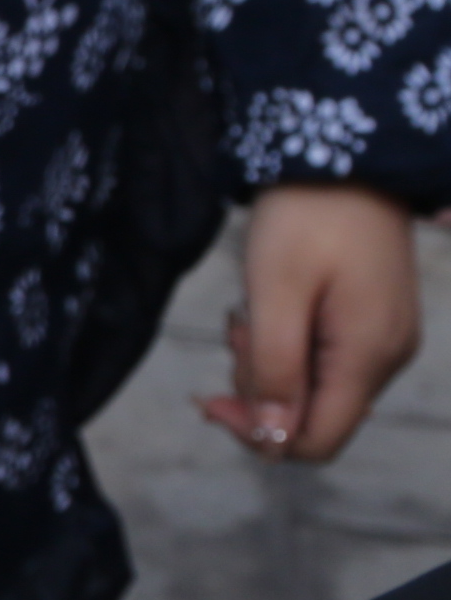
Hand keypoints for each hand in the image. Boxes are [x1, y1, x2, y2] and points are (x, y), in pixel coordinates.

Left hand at [204, 182, 420, 462]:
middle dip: (261, 391)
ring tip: (248, 317)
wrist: (348, 159)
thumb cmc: (306, 218)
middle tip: (236, 335)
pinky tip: (269, 313)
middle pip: (314, 417)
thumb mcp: (275, 293)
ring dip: (270, 365)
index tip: (212, 397)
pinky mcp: (374, 322)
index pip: (318, 441)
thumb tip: (273, 439)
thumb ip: (275, 368)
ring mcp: (385, 340)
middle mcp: (387, 357)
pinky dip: (289, 346)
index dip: (260, 435)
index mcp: (367, 356)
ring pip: (316, 388)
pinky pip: (326, 359)